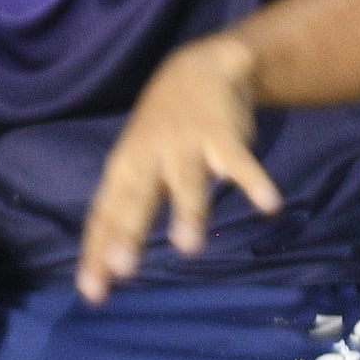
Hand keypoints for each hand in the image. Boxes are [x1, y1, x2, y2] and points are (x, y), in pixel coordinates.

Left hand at [77, 36, 279, 296]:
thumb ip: (125, 212)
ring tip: (187, 247)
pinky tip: (267, 204)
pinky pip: (240, 162)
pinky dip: (254, 182)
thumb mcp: (136, 165)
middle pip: (136, 199)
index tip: (92, 293)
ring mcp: (187, 144)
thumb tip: (105, 266)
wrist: (201, 67)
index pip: (105, 215)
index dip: (96, 252)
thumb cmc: (160, 131)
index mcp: (125, 168)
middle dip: (128, 233)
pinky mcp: (223, 135)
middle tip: (121, 268)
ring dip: (188, 212)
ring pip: (186, 183)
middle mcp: (150, 157)